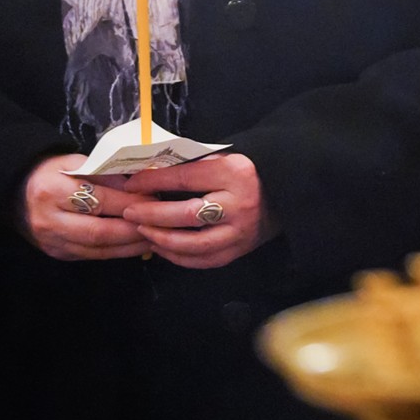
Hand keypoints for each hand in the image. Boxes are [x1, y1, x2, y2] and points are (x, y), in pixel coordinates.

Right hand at [18, 155, 150, 260]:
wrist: (15, 192)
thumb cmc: (52, 171)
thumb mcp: (76, 162)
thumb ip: (106, 173)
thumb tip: (142, 186)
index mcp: (52, 190)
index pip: (100, 200)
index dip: (130, 203)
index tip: (156, 200)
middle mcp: (49, 220)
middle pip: (98, 231)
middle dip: (133, 231)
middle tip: (160, 225)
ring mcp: (51, 241)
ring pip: (96, 249)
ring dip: (129, 247)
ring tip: (155, 238)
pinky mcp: (56, 253)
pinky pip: (91, 256)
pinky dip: (116, 252)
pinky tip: (136, 246)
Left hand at [121, 154, 276, 269]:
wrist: (289, 191)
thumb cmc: (251, 171)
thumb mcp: (226, 159)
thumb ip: (194, 166)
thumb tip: (151, 171)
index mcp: (235, 173)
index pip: (186, 178)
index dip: (154, 181)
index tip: (131, 183)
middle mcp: (239, 204)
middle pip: (186, 214)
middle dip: (152, 214)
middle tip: (129, 212)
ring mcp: (241, 231)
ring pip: (193, 244)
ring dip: (162, 239)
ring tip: (143, 232)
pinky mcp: (241, 249)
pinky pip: (204, 260)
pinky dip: (179, 257)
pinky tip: (163, 248)